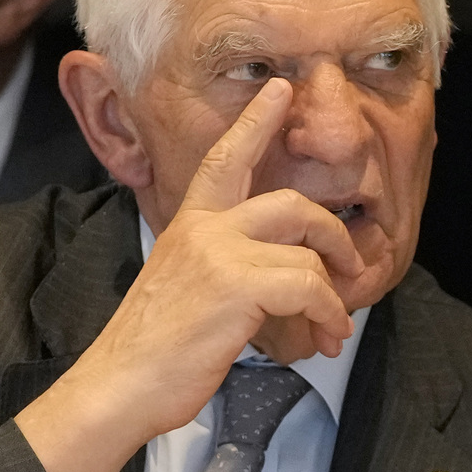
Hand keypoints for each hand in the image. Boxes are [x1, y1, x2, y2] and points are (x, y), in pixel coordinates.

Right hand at [15, 79, 362, 471]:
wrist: (120, 384)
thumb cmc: (154, 349)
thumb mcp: (184, 289)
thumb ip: (223, 268)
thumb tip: (282, 278)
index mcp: (189, 224)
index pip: (225, 159)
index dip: (255, 122)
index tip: (279, 88)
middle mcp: (203, 228)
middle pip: (292, 204)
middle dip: (333, 235)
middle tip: (351, 269)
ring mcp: (218, 254)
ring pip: (307, 253)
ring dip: (333, 297)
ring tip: (333, 329)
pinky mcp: (235, 286)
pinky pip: (309, 286)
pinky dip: (327, 313)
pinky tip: (323, 339)